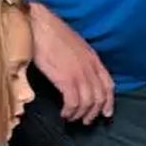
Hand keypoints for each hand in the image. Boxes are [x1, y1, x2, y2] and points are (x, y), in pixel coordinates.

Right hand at [29, 2, 113, 123]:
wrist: (37, 24)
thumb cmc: (50, 33)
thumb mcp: (73, 46)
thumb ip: (80, 60)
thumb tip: (76, 74)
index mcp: (93, 58)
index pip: (108, 84)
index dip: (109, 102)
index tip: (105, 113)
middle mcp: (90, 67)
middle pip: (100, 97)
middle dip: (94, 112)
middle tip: (85, 121)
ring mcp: (79, 73)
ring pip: (88, 102)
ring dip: (80, 114)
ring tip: (71, 117)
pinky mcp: (65, 78)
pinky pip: (74, 102)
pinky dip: (70, 111)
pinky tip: (64, 113)